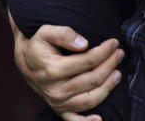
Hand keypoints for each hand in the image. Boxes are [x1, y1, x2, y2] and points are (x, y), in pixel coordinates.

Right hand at [10, 12, 124, 119]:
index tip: (113, 42)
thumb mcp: (46, 32)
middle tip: (119, 53)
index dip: (104, 51)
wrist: (25, 62)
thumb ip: (64, 34)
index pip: (87, 61)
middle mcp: (55, 90)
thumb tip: (84, 44)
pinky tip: (100, 118)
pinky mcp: (60, 110)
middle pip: (92, 79)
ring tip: (118, 73)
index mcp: (53, 70)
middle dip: (110, 65)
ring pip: (90, 99)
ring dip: (108, 87)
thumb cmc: (38, 45)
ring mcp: (58, 102)